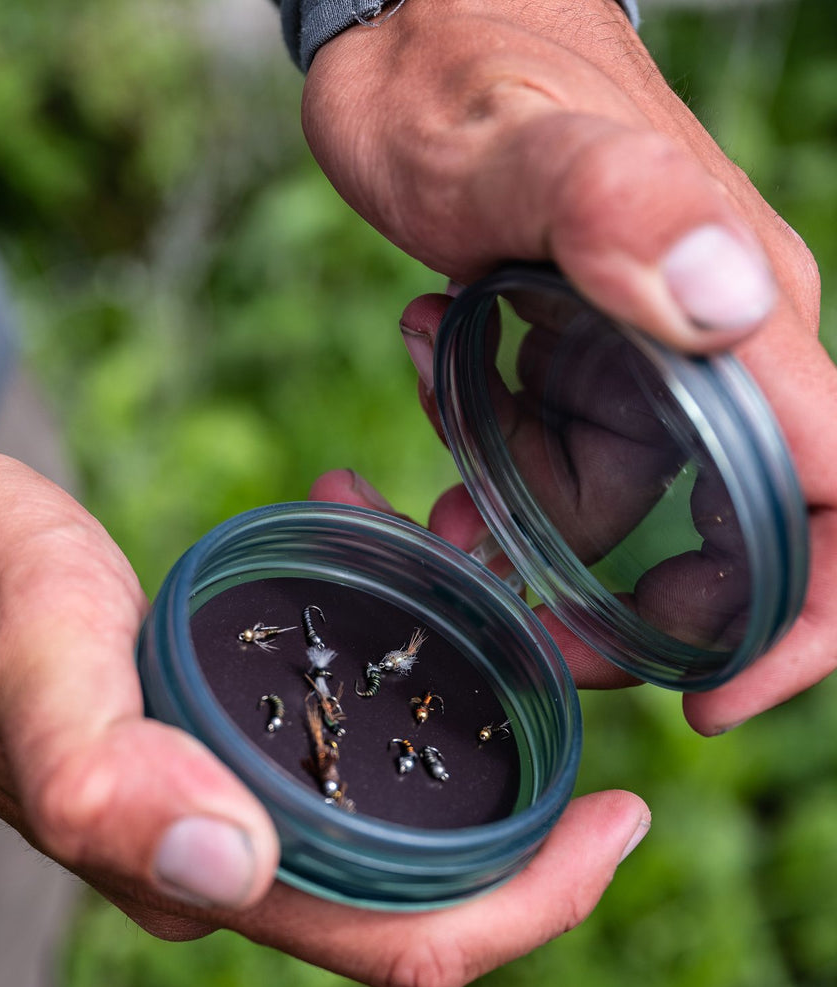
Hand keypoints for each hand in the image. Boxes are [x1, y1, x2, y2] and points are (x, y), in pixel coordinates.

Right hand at [0, 452, 647, 986]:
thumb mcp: (35, 667)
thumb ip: (109, 777)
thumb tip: (228, 871)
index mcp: (198, 869)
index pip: (398, 941)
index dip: (529, 903)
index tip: (618, 818)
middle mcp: (226, 852)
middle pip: (423, 881)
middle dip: (526, 806)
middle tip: (573, 679)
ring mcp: (224, 793)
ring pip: (390, 795)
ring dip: (462, 712)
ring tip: (483, 589)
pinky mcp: (219, 728)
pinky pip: (339, 724)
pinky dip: (390, 656)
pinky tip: (387, 550)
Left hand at [301, 0, 836, 731]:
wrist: (415, 31)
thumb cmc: (469, 69)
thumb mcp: (518, 143)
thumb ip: (618, 209)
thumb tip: (734, 306)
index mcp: (738, 331)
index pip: (832, 503)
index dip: (799, 623)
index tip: (711, 696)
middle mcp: (711, 359)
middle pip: (720, 543)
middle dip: (619, 608)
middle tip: (514, 617)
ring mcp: (644, 362)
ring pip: (613, 508)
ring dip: (520, 522)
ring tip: (436, 491)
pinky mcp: (580, 356)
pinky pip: (554, 457)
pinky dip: (490, 463)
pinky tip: (431, 380)